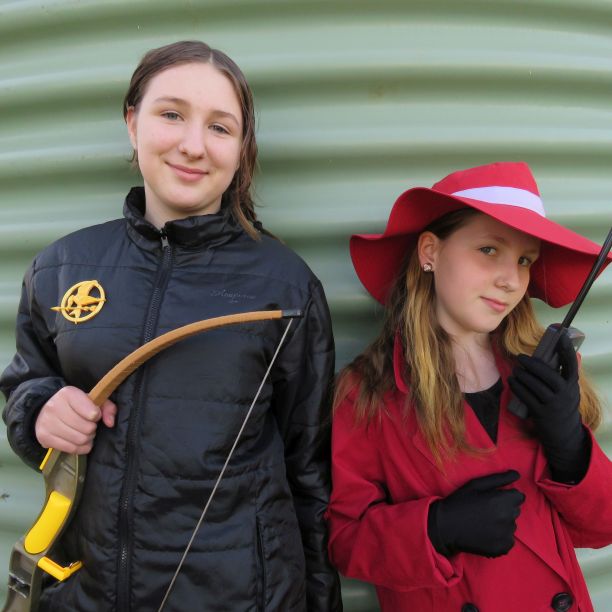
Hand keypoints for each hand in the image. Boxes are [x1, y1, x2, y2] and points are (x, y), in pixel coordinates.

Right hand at [35, 386, 116, 454]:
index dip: (97, 416)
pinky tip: (79, 441)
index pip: (92, 412)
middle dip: (92, 429)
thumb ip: (107, 407)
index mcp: (68, 393)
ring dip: (87, 439)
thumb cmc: (75, 405)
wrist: (47, 411)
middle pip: (86, 428)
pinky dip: (80, 448)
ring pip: (79, 440)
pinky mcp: (44, 437)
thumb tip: (110, 423)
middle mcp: (55, 406)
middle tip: (89, 425)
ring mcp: (47, 423)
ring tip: (84, 433)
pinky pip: (71, 449)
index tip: (94, 415)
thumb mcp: (93, 400)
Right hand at [428, 470, 524, 557]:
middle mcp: (507, 518)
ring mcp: (506, 535)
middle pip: (516, 510)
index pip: (519, 496)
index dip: (506, 496)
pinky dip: (500, 537)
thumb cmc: (460, 501)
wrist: (446, 527)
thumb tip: (517, 474)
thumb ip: (499, 479)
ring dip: (502, 523)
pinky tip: (485, 534)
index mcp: (502, 500)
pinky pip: (509, 540)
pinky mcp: (503, 548)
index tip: (493, 499)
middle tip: (485, 510)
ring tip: (484, 522)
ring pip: (512, 525)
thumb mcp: (476, 484)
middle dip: (505, 508)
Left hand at [507, 331, 586, 480]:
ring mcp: (554, 405)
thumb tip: (552, 354)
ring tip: (515, 371)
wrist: (564, 435)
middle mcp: (565, 394)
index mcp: (572, 385)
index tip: (562, 336)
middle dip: (532, 364)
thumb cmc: (562, 407)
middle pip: (547, 374)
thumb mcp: (567, 392)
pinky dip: (518, 387)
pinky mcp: (542, 414)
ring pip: (535, 385)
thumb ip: (560, 376)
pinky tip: (512, 382)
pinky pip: (526, 397)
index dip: (567, 350)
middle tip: (520, 357)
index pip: (571, 365)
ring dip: (522, 375)